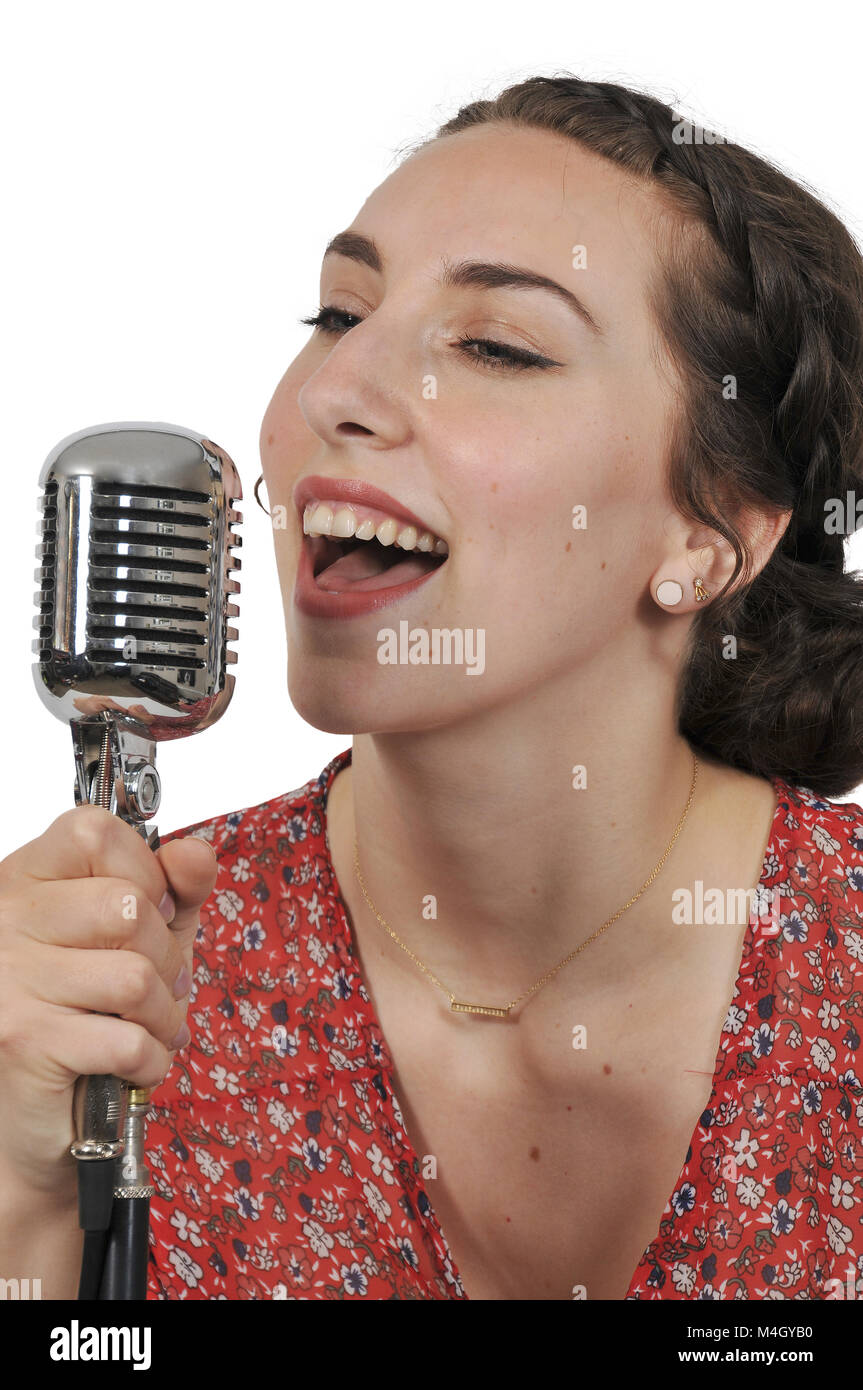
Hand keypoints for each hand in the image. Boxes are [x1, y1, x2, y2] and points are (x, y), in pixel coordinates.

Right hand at [0, 804, 217, 1197]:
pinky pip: (126, 1038)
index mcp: (26, 879)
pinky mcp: (23, 1040)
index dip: (143, 867)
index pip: (92, 831)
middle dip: (167, 955)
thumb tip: (194, 854)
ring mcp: (8, 980)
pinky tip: (137, 1061)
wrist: (39, 1114)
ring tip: (153, 1026)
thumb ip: (175, 888)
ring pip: (134, 976)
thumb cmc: (90, 1012)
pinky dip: (151, 1058)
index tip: (153, 907)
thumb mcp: (144, 934)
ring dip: (166, 1013)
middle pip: (126, 905)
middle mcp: (5, 920)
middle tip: (162, 986)